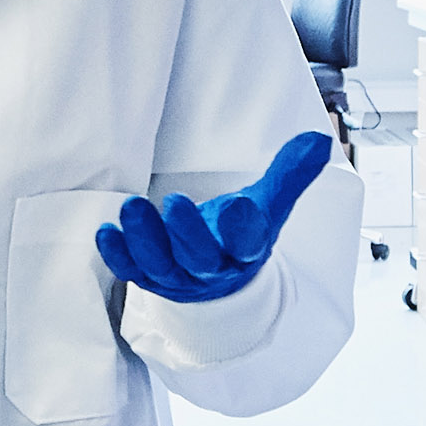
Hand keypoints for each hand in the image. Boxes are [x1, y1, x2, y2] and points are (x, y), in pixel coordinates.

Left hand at [94, 130, 331, 305]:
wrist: (220, 284)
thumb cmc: (240, 235)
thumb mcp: (269, 206)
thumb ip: (290, 173)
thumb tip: (319, 140)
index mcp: (246, 249)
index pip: (248, 241)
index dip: (243, 226)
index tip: (239, 206)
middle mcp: (212, 268)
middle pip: (199, 258)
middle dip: (187, 233)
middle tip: (175, 202)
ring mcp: (178, 277)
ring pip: (159, 265)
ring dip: (144, 238)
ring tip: (130, 207)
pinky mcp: (149, 277)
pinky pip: (130, 271)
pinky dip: (117, 255)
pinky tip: (106, 233)